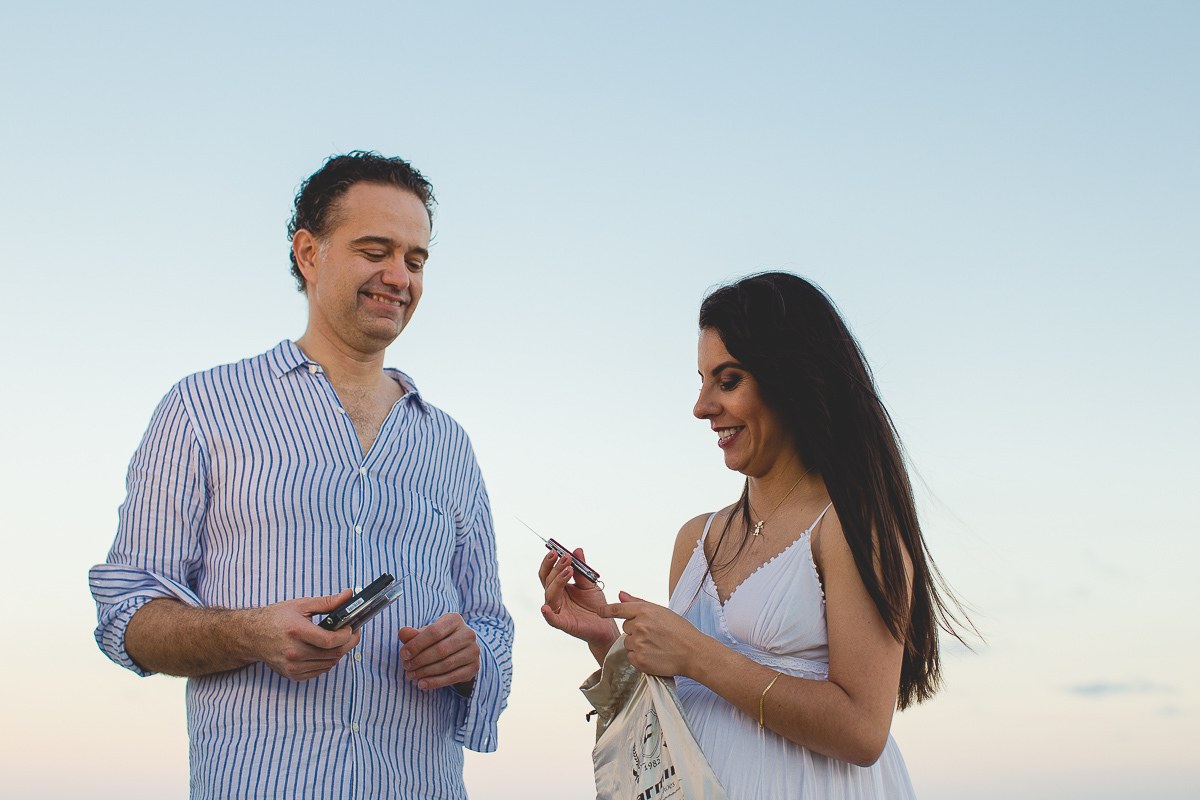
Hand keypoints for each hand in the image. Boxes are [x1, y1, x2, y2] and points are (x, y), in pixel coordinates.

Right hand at [247, 589, 361, 680]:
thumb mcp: (302, 605)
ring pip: (329, 663)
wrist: (252, 636)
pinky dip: (328, 660)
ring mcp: (293, 666)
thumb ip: (328, 602)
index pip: (329, 640)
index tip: (350, 627)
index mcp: (296, 631)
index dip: (346, 635)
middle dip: (348, 643)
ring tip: (340, 639)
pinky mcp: (293, 674)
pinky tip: (326, 649)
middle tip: (353, 632)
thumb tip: (349, 595)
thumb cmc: (276, 618)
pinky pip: (320, 670)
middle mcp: (294, 652)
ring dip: (339, 651)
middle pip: (333, 654)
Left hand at [397, 612, 480, 689]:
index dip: (416, 644)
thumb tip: (402, 633)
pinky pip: (453, 677)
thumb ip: (413, 634)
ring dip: (425, 672)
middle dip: (419, 660)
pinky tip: (422, 684)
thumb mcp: (426, 634)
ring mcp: (473, 651)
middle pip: (440, 650)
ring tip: (411, 675)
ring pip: (446, 665)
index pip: (434, 632)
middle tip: (406, 667)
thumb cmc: (439, 639)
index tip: (403, 654)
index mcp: (455, 620)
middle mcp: (468, 634)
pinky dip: (435, 682)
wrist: (462, 650)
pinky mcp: (474, 667)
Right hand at [538, 549, 617, 655]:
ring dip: (557, 581)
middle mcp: (556, 597)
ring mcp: (558, 610)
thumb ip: (582, 569)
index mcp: (560, 587)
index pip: (549, 572)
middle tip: (566, 558)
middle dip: (555, 568)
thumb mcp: (589, 584)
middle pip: (548, 581)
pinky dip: (547, 614)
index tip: (557, 550)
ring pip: (550, 594)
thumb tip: (577, 550)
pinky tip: (545, 608)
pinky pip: (552, 619)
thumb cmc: (595, 604)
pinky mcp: (563, 623)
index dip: (550, 561)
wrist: (605, 623)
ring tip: (568, 571)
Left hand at [599, 591, 707, 676]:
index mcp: (645, 611)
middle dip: (636, 630)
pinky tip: (654, 655)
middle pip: (626, 627)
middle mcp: (639, 626)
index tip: (599, 612)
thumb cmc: (680, 631)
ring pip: (628, 643)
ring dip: (637, 644)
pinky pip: (630, 657)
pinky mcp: (639, 660)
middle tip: (654, 634)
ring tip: (656, 645)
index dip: (607, 610)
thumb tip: (620, 594)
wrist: (693, 652)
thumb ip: (637, 602)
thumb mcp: (661, 611)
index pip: (618, 609)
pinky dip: (639, 657)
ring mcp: (638, 643)